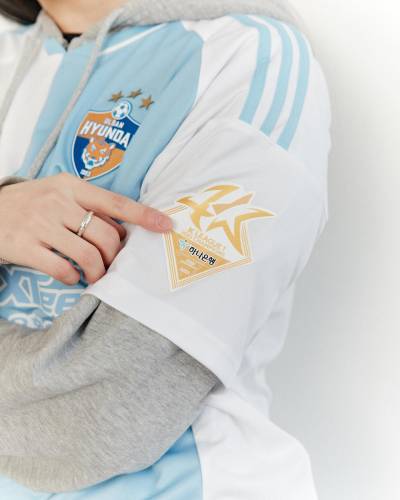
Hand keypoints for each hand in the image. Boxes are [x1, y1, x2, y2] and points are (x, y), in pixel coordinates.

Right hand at [0, 172, 172, 284]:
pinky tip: (71, 277)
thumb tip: (123, 231)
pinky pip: (61, 269)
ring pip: (87, 254)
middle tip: (111, 266)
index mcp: (71, 186)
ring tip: (94, 276)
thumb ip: (88, 207)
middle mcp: (57, 201)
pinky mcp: (24, 245)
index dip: (144, 215)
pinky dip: (72, 278)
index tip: (167, 225)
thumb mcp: (58, 193)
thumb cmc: (30, 205)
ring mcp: (39, 223)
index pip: (116, 202)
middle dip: (115, 257)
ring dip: (97, 272)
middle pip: (106, 235)